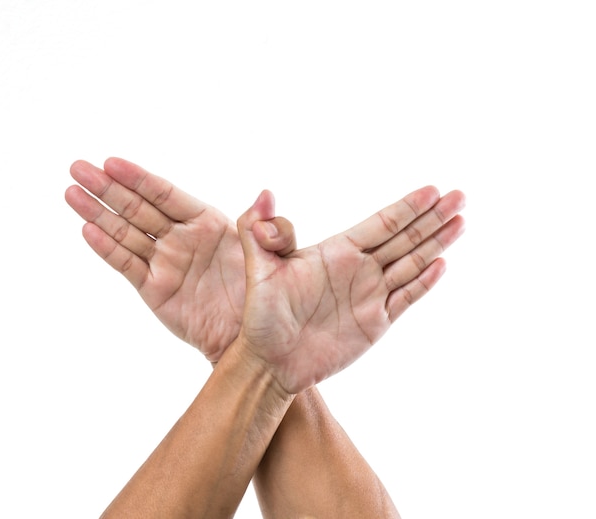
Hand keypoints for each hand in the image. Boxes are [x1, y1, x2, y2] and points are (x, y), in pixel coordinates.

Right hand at [65, 158, 294, 360]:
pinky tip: (88, 229)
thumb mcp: (274, 258)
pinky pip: (128, 265)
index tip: (112, 162)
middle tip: (77, 167)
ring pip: (126, 232)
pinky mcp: (155, 289)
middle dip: (108, 188)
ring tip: (71, 192)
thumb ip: (269, 227)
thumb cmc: (265, 296)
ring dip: (98, 213)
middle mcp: (182, 239)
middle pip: (139, 208)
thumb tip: (265, 194)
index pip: (168, 195)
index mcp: (208, 223)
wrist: (251, 339)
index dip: (140, 178)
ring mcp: (166, 263)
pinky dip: (108, 249)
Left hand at [236, 187, 465, 393]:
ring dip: (437, 243)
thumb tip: (265, 193)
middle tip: (460, 196)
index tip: (432, 190)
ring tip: (461, 222)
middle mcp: (358, 269)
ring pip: (411, 263)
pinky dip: (424, 283)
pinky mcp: (375, 323)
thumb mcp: (259, 269)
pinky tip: (442, 264)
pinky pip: (406, 298)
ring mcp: (370, 295)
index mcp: (337, 252)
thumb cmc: (262, 315)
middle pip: (404, 238)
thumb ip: (260, 231)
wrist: (271, 362)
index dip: (407, 207)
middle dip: (432, 218)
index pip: (381, 223)